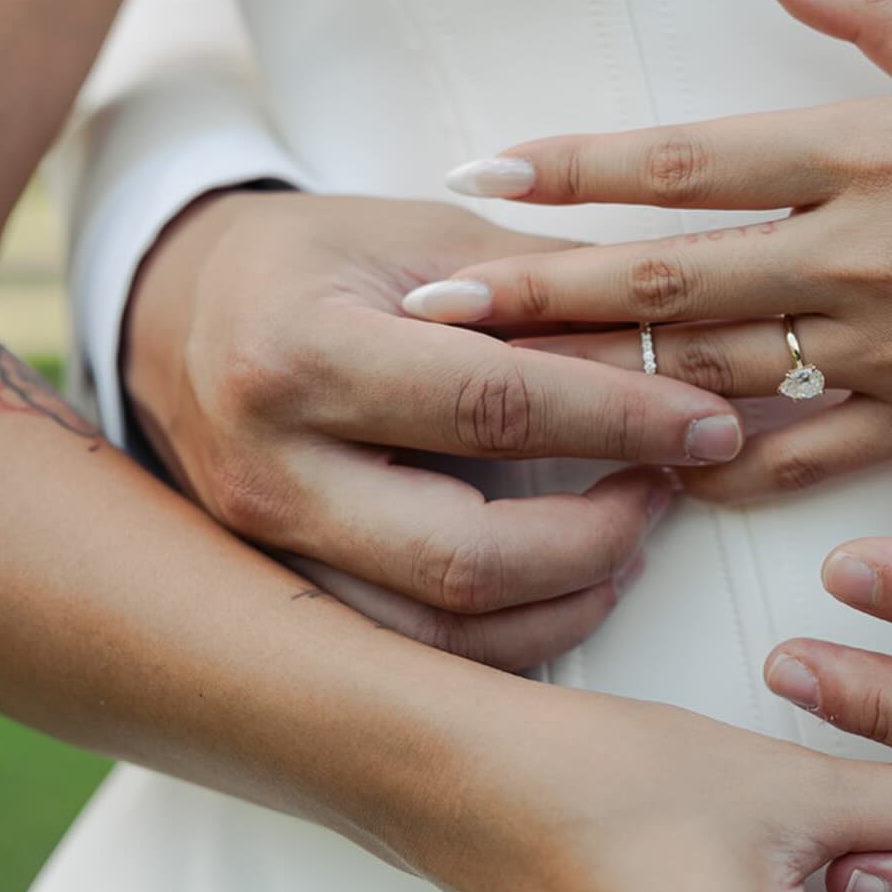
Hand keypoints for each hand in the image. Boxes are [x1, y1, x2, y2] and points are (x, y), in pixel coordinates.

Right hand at [126, 190, 745, 666]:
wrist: (180, 310)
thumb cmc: (315, 260)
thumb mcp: (421, 239)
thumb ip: (546, 292)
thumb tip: (691, 337)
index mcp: (301, 351)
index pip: (492, 406)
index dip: (621, 421)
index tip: (711, 425)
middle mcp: (270, 467)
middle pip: (464, 556)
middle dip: (599, 539)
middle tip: (673, 489)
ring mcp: (268, 550)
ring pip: (439, 637)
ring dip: (564, 603)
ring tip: (634, 537)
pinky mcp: (286, 594)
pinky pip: (415, 653)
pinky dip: (510, 637)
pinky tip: (572, 583)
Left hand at [423, 0, 891, 500]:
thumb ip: (869, 6)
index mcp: (879, 148)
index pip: (691, 158)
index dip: (574, 167)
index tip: (479, 175)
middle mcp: (872, 252)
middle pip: (670, 279)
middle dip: (540, 296)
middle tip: (432, 311)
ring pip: (717, 374)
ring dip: (602, 386)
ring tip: (498, 398)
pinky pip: (804, 459)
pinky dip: (721, 470)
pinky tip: (644, 476)